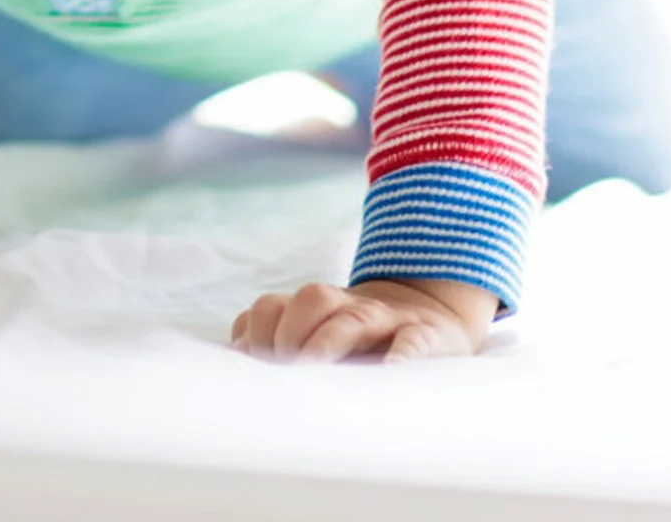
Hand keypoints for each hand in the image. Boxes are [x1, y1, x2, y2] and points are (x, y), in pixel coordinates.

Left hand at [231, 277, 494, 362]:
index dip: (256, 331)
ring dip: (328, 341)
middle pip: (312, 298)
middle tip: (283, 370)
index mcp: (317, 311)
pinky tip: (390, 369)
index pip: (273, 306)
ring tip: (310, 367)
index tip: (249, 362)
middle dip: (288, 333)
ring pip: (353, 318)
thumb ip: (277, 340)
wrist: (432, 315)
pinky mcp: (424, 335)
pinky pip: (413, 340)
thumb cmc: (361, 341)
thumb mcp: (321, 334)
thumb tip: (238, 356)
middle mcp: (348, 309)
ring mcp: (386, 320)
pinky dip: (402, 353)